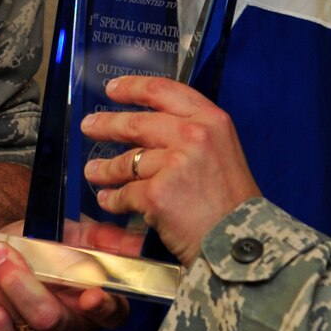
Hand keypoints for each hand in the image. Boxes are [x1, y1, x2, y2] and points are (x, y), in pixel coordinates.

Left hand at [0, 226, 128, 330]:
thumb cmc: (29, 252)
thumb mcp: (64, 233)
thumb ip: (97, 236)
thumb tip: (129, 241)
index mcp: (96, 303)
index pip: (113, 314)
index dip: (104, 307)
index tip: (90, 296)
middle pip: (54, 318)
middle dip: (23, 283)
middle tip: (1, 253)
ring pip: (22, 320)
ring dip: (0, 288)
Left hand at [81, 75, 259, 264]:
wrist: (241, 242)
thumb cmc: (233, 204)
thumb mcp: (223, 152)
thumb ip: (192, 135)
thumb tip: (151, 130)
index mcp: (211, 120)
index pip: (163, 90)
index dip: (133, 87)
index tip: (113, 89)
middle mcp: (193, 135)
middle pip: (136, 124)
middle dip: (106, 125)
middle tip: (89, 126)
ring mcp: (173, 164)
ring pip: (126, 162)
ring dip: (105, 168)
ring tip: (94, 172)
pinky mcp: (157, 194)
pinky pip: (124, 194)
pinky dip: (113, 199)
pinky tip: (109, 201)